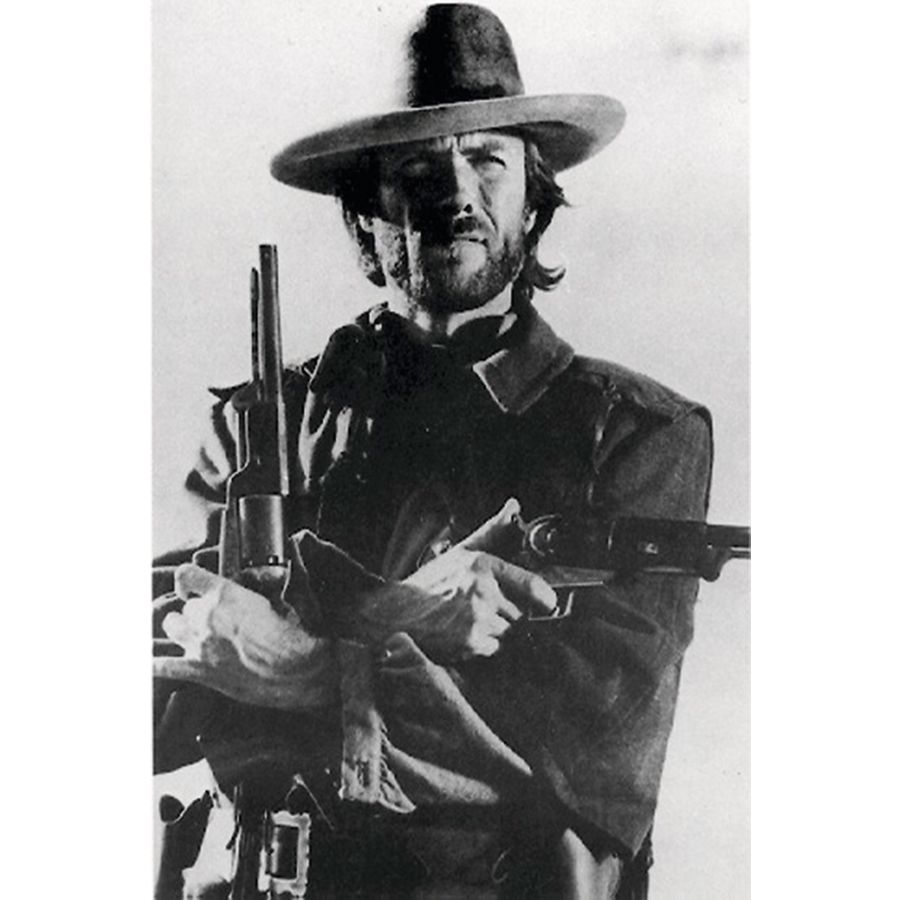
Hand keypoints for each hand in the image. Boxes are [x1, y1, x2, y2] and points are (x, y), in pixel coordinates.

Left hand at [153, 565, 336, 709]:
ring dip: (181, 630)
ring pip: (171, 627)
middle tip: (214, 621)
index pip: (186, 576)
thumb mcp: (280, 597)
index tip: (192, 587)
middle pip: (184, 607)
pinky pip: (162, 667)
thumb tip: (287, 551)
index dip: (188, 581)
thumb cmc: (293, 635)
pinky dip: (153, 664)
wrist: (296, 671)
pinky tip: (146, 662)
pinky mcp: (199, 671)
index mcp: (226, 594)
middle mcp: (206, 616)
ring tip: (194, 636)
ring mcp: (200, 644)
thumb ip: (266, 580)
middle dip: (196, 612)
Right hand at [358, 499, 556, 660]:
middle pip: (522, 612)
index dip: (546, 598)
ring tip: (471, 619)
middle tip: (486, 608)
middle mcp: (483, 591)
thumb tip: (514, 506)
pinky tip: (464, 632)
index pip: (534, 586)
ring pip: (510, 631)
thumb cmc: (431, 582)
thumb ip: (493, 531)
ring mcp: (477, 618)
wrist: (394, 614)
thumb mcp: (461, 551)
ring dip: (497, 630)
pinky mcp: (470, 643)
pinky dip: (484, 645)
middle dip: (510, 612)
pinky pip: (495, 648)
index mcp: (483, 565)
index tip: (546, 603)